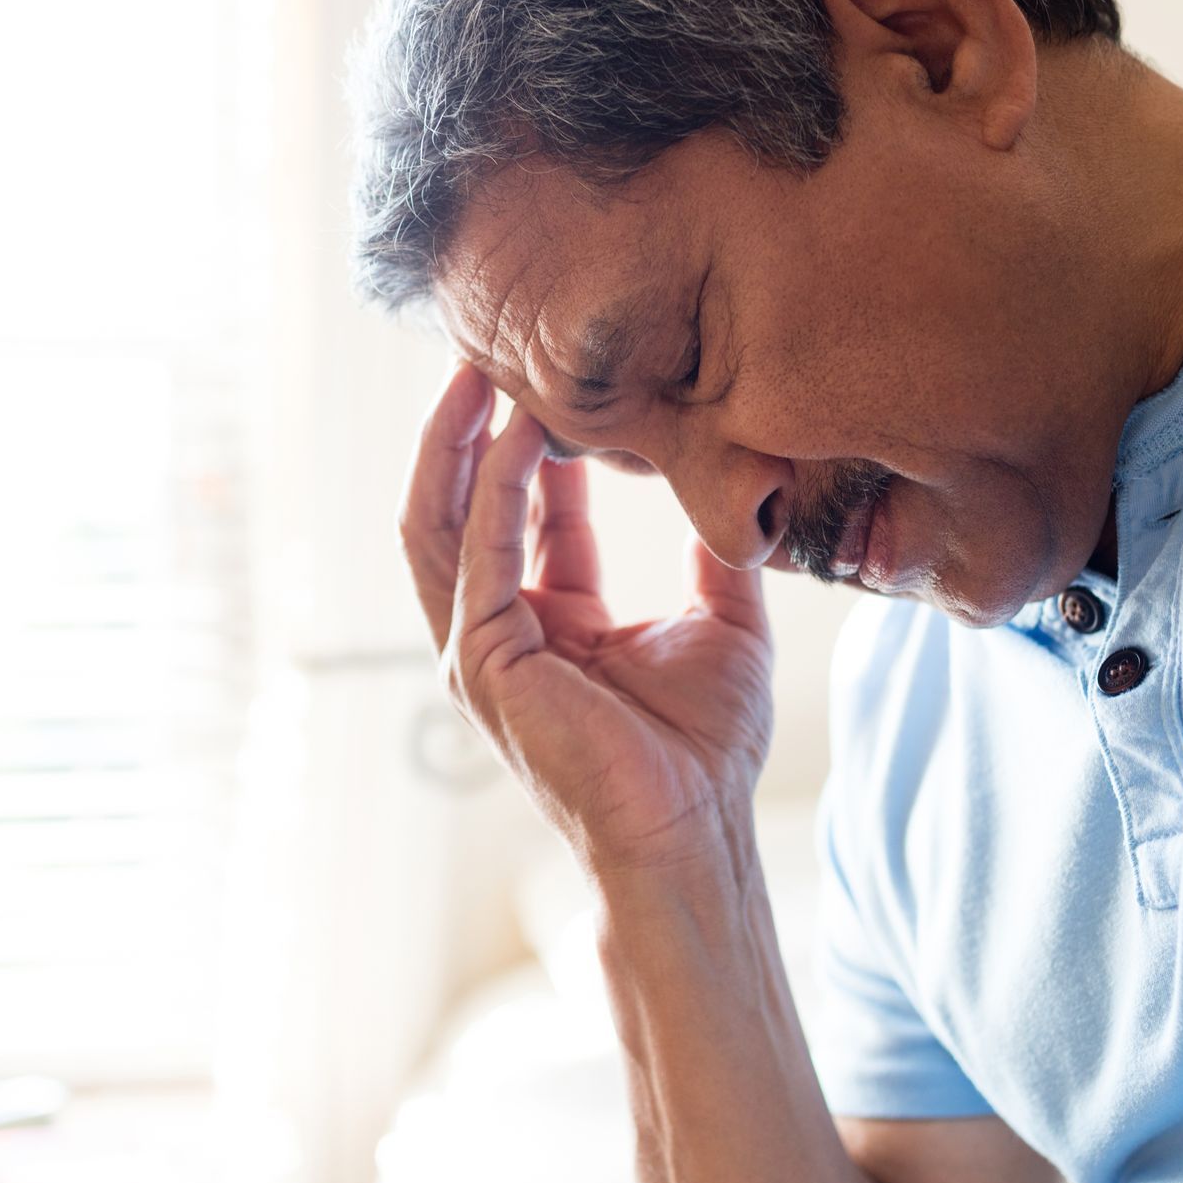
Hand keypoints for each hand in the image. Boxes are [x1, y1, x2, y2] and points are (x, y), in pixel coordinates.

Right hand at [398, 364, 774, 872]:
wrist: (695, 830)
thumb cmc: (706, 750)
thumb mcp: (725, 623)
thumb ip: (718, 556)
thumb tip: (740, 490)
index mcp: (552, 624)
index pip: (527, 515)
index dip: (537, 445)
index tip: (559, 380)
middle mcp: (504, 632)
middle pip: (463, 508)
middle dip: (471, 430)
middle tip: (491, 352)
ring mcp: (481, 650)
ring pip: (441, 524)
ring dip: (454, 445)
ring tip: (476, 371)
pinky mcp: (482, 663)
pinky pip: (476, 554)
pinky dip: (493, 487)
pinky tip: (518, 431)